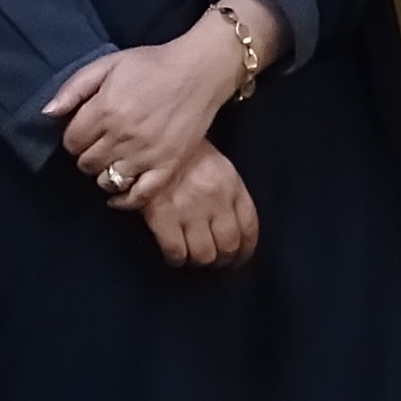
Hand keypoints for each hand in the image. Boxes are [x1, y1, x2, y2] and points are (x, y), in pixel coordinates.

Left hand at [42, 0, 280, 203]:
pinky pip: (139, 195)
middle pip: (86, 164)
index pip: (72, 142)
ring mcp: (146, 155)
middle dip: (87, 155)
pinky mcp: (167, 166)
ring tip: (112, 161)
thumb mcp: (108, 64)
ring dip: (104, 174)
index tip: (85, 132)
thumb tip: (48, 113)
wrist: (198, 71)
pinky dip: (125, 199)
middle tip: (99, 145)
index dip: (74, 138)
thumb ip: (75, 88)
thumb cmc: (152, 65)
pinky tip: (119, 194)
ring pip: (108, 181)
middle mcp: (123, 136)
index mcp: (105, 110)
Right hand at [139, 142, 260, 268]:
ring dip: (200, 261)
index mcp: (232, 186)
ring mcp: (190, 210)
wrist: (151, 138)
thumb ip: (229, 195)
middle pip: (228, 246)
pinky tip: (175, 257)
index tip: (239, 258)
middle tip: (214, 262)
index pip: (249, 228)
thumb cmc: (185, 153)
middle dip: (222, 260)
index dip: (245, 250)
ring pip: (204, 254)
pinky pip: (176, 251)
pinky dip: (177, 259)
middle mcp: (216, 200)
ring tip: (193, 258)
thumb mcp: (218, 166)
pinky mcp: (163, 216)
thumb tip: (232, 228)